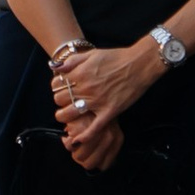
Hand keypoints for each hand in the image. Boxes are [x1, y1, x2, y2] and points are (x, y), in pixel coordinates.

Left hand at [51, 36, 161, 162]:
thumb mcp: (92, 53)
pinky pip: (94, 128)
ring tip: (67, 118)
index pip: (56, 85)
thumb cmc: (116, 57)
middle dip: (60, 101)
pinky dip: (84, 136)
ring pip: (71, 114)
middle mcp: (86, 88)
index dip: (56, 87)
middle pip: (60, 100)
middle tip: (65, 102)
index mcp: (80, 73)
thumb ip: (72, 61)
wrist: (139, 64)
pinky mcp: (109, 111)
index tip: (60, 89)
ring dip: (65, 117)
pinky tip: (77, 140)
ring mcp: (97, 101)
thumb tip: (55, 66)